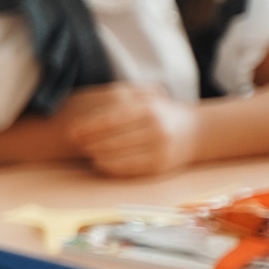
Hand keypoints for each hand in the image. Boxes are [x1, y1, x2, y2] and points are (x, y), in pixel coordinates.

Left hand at [58, 83, 199, 175]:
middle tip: (74, 143)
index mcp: (150, 110)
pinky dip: (110, 166)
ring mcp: (159, 149)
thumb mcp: (148, 99)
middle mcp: (156, 130)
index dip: (89, 127)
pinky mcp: (160, 166)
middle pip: (112, 139)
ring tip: (85, 152)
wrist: (197, 132)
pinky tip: (99, 162)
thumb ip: (124, 99)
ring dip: (97, 155)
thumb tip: (90, 110)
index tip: (72, 131)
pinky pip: (129, 169)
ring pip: (119, 156)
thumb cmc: (163, 113)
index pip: (112, 120)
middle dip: (89, 142)